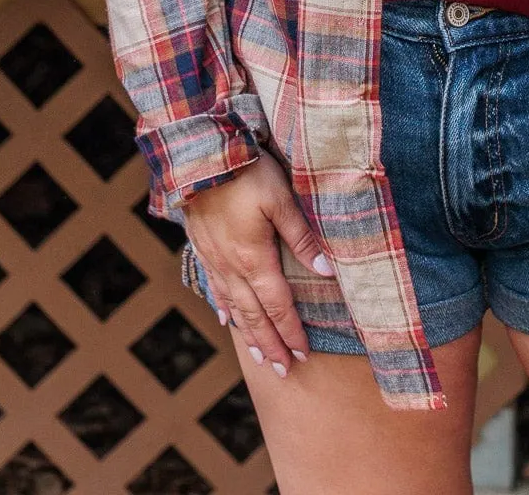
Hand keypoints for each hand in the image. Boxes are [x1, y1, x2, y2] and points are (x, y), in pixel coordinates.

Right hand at [183, 154, 335, 374]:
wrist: (200, 157)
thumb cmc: (246, 173)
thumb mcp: (282, 199)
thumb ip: (303, 237)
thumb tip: (328, 272)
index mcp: (254, 259)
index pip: (277, 306)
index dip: (291, 332)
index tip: (303, 354)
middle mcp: (232, 267)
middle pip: (254, 316)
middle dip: (271, 345)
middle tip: (284, 370)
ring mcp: (214, 259)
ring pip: (233, 307)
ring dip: (248, 335)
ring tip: (260, 357)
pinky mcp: (203, 248)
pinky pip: (214, 287)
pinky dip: (223, 308)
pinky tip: (226, 319)